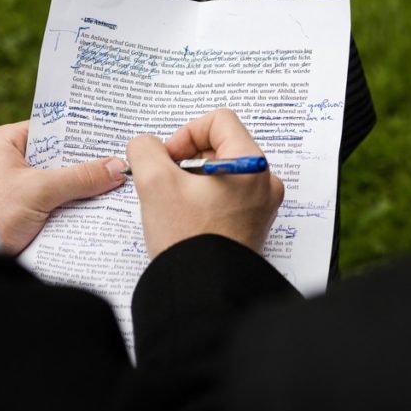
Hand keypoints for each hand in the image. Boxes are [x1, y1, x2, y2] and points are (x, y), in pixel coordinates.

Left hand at [0, 120, 126, 254]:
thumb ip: (80, 177)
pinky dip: (71, 204)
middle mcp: (9, 160)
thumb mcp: (40, 190)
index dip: (81, 132)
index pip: (52, 128)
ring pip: (58, 181)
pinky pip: (53, 201)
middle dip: (87, 163)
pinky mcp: (21, 210)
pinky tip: (98, 206)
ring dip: (82, 186)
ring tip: (118, 182)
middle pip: (58, 157)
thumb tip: (118, 167)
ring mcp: (15, 186)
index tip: (111, 134)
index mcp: (5, 141)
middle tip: (121, 160)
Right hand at [126, 109, 284, 257]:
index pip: (220, 121)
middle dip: (188, 158)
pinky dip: (203, 197)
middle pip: (221, 145)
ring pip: (221, 171)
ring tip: (175, 202)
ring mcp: (261, 204)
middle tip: (167, 181)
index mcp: (252, 165)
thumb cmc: (188, 239)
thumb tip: (147, 145)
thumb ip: (146, 150)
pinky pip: (226, 194)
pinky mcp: (252, 223)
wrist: (203, 290)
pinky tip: (186, 216)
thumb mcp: (155, 183)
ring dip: (193, 178)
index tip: (168, 159)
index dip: (187, 133)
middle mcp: (264, 182)